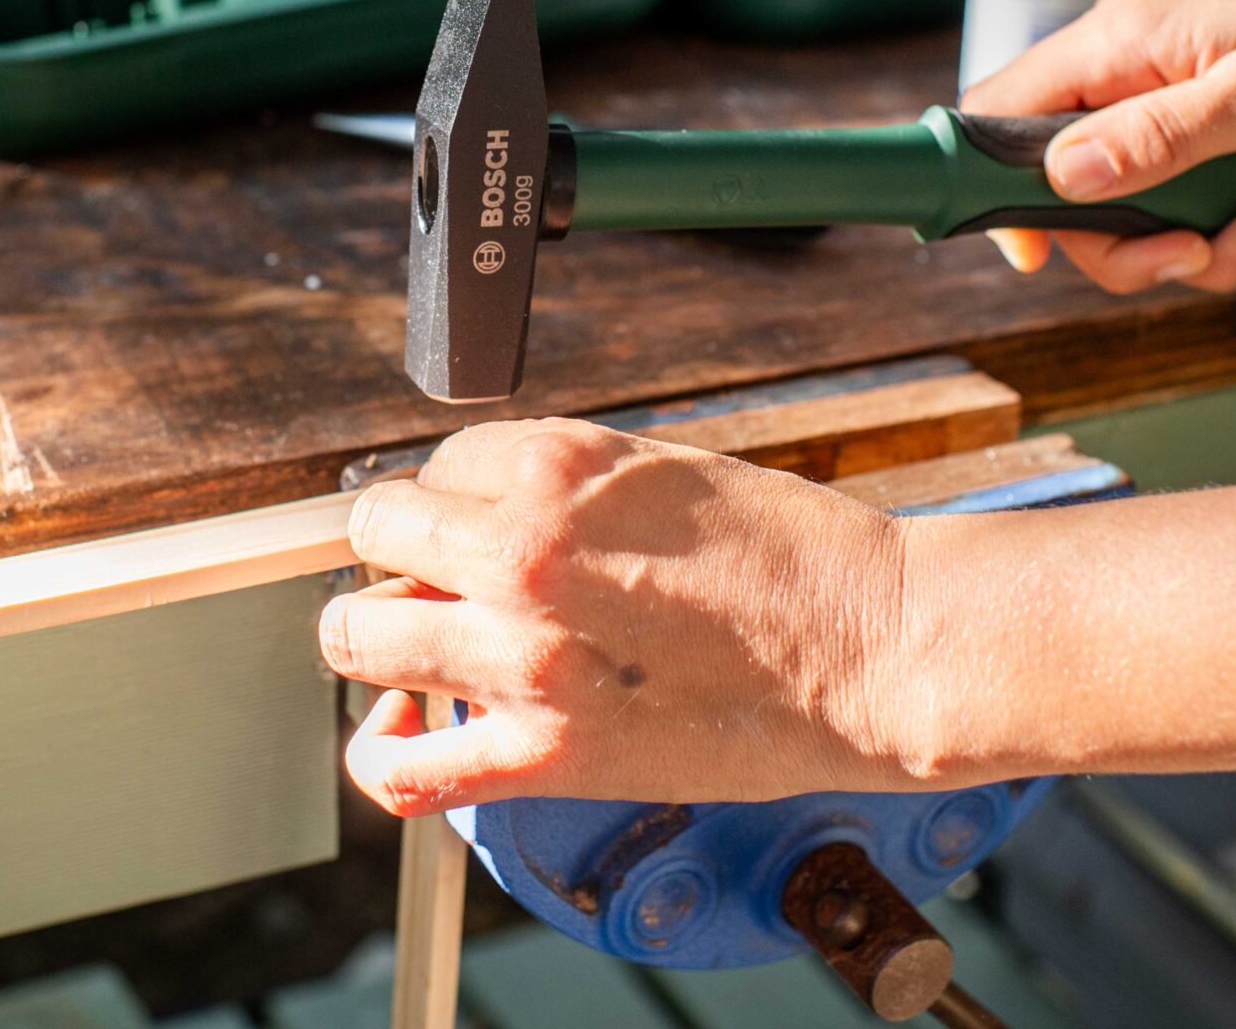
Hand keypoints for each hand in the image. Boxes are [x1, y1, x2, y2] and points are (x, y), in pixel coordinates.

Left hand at [319, 419, 921, 816]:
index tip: (471, 530)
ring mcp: (525, 655)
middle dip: (402, 557)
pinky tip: (408, 732)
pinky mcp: (547, 752)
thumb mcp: (666, 471)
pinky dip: (386, 753)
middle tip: (443, 586)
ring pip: (359, 635)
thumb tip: (490, 511)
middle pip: (376, 536)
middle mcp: (523, 548)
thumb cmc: (796, 557)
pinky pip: (404, 769)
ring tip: (421, 651)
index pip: (434, 466)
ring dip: (381, 638)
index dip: (451, 503)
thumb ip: (567, 488)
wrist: (876, 646)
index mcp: (559, 465)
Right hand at [961, 0, 1235, 292]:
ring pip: (1135, 204)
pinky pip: (1187, 196)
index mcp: (1121, 42)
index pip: (1002, 111)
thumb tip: (1066, 175)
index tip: (1036, 256)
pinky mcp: (1206, 116)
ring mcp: (1167, 91)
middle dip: (1138, 244)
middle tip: (1203, 254)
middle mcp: (1129, 64)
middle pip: (1070, 185)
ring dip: (1204, 244)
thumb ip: (1161, 137)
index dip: (998, 189)